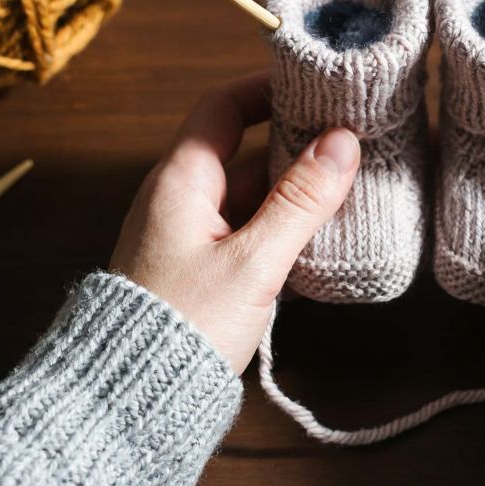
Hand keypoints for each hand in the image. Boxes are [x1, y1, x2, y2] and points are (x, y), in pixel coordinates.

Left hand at [110, 72, 359, 373]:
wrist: (130, 401)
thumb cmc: (184, 325)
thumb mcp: (253, 262)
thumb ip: (300, 201)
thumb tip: (342, 141)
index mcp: (182, 181)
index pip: (223, 107)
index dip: (267, 89)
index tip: (316, 85)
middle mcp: (180, 200)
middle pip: (245, 152)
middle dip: (298, 147)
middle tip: (354, 141)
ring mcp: (188, 236)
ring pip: (251, 196)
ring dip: (296, 194)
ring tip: (354, 189)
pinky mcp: (199, 272)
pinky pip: (246, 232)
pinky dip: (283, 230)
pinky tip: (324, 240)